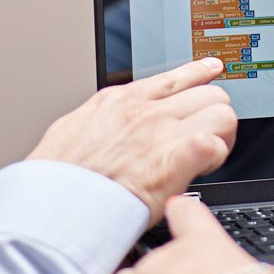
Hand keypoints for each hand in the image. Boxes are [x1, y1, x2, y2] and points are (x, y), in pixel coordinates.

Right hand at [29, 57, 237, 221]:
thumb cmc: (57, 179)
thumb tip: (102, 127)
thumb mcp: (71, 130)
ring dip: (221, 135)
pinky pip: (215, 144)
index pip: (174, 77)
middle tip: (207, 138)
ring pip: (221, 112)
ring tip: (207, 157)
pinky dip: (215, 158)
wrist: (52, 204)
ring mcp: (161, 131)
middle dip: (214, 114)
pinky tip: (202, 169)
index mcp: (119, 101)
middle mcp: (145, 110)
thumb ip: (97, 122)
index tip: (213, 69)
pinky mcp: (174, 159)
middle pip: (208, 92)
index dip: (200, 73)